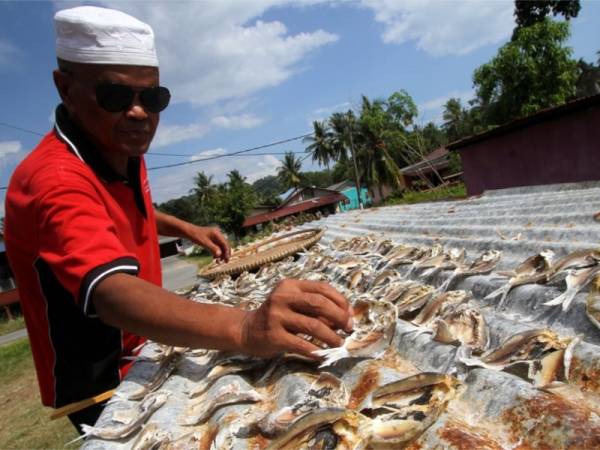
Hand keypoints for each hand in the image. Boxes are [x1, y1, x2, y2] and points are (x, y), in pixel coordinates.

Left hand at [185, 225, 229, 261]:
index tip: (226, 259)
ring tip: (218, 261)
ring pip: (221, 247)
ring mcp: (215, 237)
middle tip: (225, 262)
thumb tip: (220, 255)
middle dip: (225, 253)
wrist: (189, 232)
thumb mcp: (204, 243)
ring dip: (221, 254)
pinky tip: (215, 258)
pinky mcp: (212, 239)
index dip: (227, 252)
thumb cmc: (196, 236)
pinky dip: (216, 252)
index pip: (225, 244)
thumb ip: (213, 248)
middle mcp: (217, 234)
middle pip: (224, 245)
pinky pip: (216, 247)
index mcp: (217, 233)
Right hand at [239, 279, 353, 358]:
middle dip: (339, 317)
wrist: (246, 330)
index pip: (322, 288)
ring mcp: (276, 316)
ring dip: (331, 336)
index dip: (340, 301)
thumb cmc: (277, 316)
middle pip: (319, 304)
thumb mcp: (293, 303)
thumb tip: (346, 316)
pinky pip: (301, 344)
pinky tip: (322, 354)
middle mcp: (282, 298)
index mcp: (290, 286)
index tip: (350, 314)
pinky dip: (316, 350)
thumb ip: (315, 306)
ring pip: (313, 325)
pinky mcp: (273, 336)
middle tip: (348, 328)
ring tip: (339, 343)